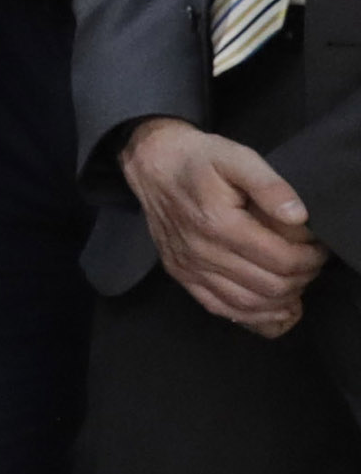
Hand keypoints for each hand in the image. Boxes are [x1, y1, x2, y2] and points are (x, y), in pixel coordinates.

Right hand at [122, 117, 324, 335]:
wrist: (153, 166)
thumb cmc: (200, 160)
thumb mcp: (237, 157)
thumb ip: (270, 185)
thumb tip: (299, 216)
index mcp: (219, 224)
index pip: (281, 260)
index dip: (311, 259)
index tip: (320, 248)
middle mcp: (202, 252)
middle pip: (269, 286)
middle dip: (302, 278)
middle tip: (312, 263)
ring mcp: (190, 268)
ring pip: (248, 304)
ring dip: (282, 300)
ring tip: (297, 282)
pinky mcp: (182, 276)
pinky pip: (220, 309)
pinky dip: (252, 316)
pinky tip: (272, 308)